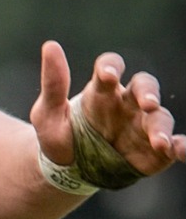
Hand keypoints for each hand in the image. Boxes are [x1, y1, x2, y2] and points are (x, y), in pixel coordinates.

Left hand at [32, 41, 185, 175]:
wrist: (65, 172)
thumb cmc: (58, 137)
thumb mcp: (47, 114)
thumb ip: (53, 84)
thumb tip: (50, 46)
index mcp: (101, 90)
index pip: (110, 67)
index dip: (111, 67)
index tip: (107, 75)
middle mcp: (126, 104)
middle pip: (145, 86)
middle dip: (148, 92)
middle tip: (146, 103)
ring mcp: (142, 126)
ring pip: (160, 117)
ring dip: (161, 127)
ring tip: (159, 141)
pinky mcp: (153, 151)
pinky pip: (173, 146)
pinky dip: (181, 147)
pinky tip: (181, 150)